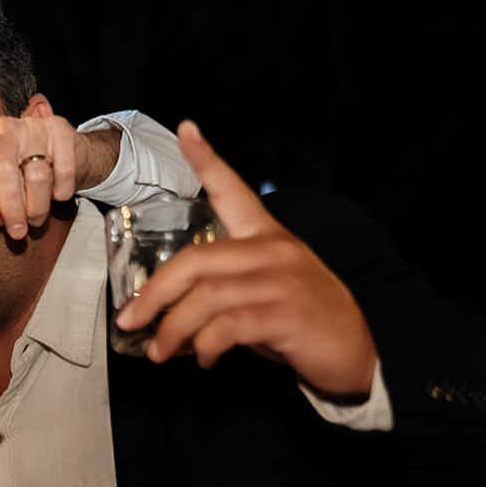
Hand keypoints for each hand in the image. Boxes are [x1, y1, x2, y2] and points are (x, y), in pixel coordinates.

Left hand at [0, 93, 101, 239]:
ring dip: (38, 207)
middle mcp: (3, 131)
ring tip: (36, 217)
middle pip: (3, 170)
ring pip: (36, 175)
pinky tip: (58, 194)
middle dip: (11, 208)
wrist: (62, 168)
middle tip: (18, 231)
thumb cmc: (17, 186)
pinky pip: (63, 169)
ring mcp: (31, 127)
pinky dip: (62, 190)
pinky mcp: (59, 129)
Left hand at [114, 121, 376, 399]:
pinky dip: (204, 346)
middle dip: (153, 295)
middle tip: (129, 322)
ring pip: (205, 298)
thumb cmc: (298, 320)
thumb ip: (219, 291)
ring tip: (161, 352)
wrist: (355, 349)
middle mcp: (274, 250)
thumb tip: (162, 315)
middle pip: (195, 261)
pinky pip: (226, 327)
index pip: (235, 190)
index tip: (186, 128)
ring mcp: (282, 281)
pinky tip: (205, 357)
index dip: (208, 161)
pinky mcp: (286, 314)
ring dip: (172, 331)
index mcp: (267, 235)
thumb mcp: (261, 292)